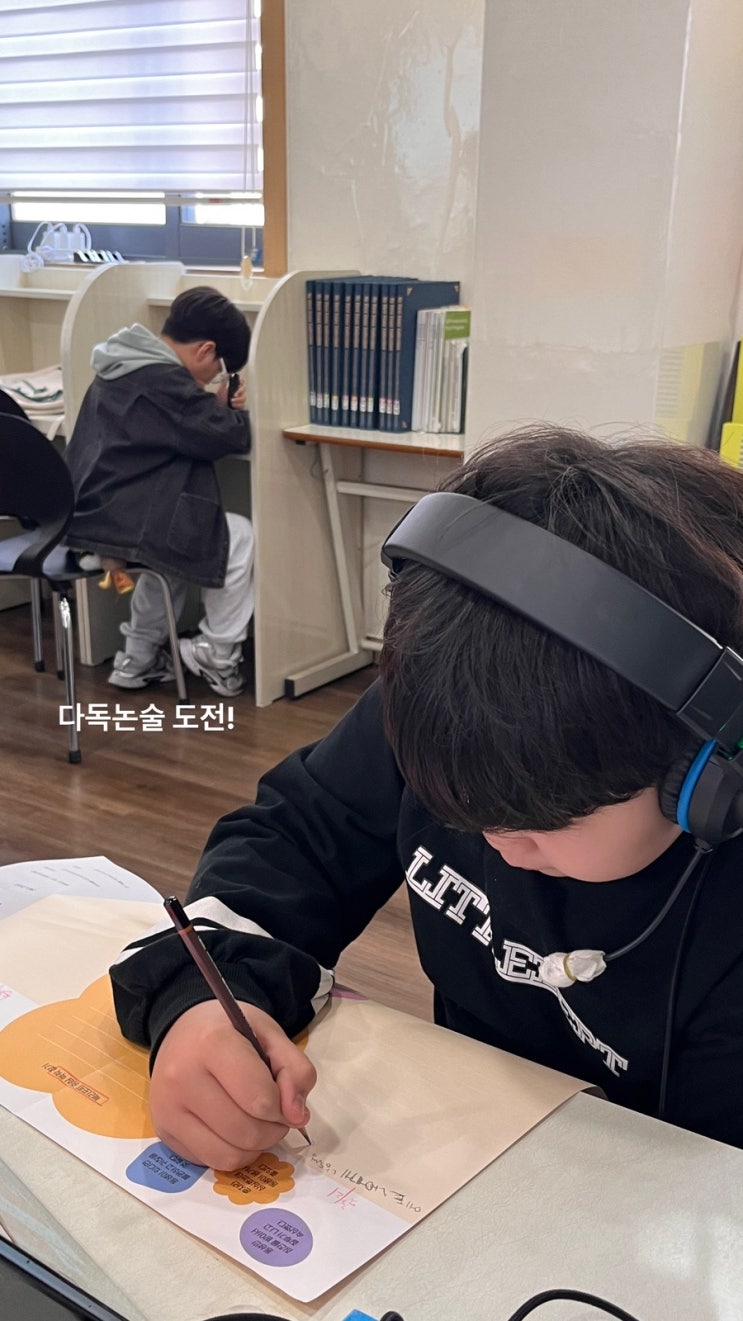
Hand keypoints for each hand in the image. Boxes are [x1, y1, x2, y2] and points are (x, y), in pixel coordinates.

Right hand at [149, 1001, 315, 1169]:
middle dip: (273, 1129)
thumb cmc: (232, 1031)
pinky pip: (209, 1162)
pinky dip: (231, 1153)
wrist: (183, 1030)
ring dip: (254, 1147)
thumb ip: (295, 1070)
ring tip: (256, 1122)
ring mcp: (167, 1108)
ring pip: (228, 1156)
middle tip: (273, 1112)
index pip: (260, 1099)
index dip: (283, 1106)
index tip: (284, 1096)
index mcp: (212, 1043)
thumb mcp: (272, 1035)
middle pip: (245, 1132)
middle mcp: (182, 1077)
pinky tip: (231, 1129)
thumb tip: (297, 1117)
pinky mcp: (163, 1133)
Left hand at [216, 376, 246, 409]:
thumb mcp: (221, 388)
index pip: (242, 381)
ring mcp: (240, 398)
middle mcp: (239, 391)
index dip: (241, 382)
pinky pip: (243, 405)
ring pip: (244, 398)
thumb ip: (225, 382)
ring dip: (238, 400)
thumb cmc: (220, 396)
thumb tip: (228, 375)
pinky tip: (233, 405)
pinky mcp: (240, 405)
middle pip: (244, 389)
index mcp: (236, 385)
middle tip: (234, 395)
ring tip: (231, 401)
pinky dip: (238, 405)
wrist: (218, 405)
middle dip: (240, 392)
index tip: (238, 385)